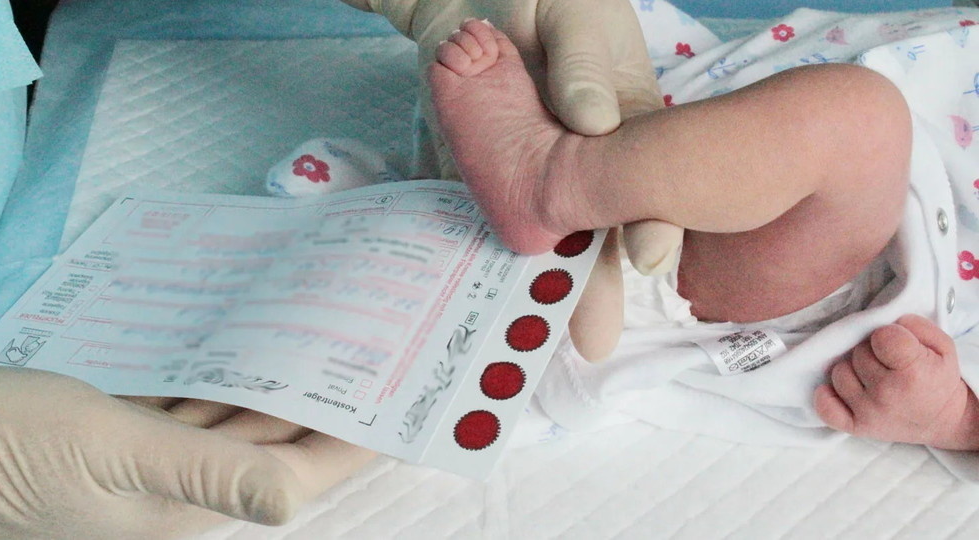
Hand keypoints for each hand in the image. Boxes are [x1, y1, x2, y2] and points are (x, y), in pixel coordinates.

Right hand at [0, 367, 373, 538]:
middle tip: (368, 353)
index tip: (397, 399)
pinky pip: (193, 409)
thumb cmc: (7, 446)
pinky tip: (245, 347)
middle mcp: (177, 491)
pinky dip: (222, 380)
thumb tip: (291, 500)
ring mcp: (148, 465)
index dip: (349, 440)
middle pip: (272, 449)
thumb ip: (204, 471)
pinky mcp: (122, 437)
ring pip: (234, 425)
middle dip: (321, 406)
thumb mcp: (108, 450)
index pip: (294, 476)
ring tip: (324, 340)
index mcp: (186, 508)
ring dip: (276, 388)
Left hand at [343, 0, 671, 358]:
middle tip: (592, 341)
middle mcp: (586, 166)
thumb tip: (595, 123)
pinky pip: (481, 218)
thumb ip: (586, 67)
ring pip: (540, 240)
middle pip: (596, 232)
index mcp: (628, 131)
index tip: (649, 255)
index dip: (653, 223)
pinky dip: (474, 256)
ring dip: (536, 287)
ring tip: (531, 333)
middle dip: (595, 289)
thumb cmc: (549, 0)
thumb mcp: (577, 17)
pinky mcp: (480, 175)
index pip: (650, 188)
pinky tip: (472, 295)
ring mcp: (531, 176)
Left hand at [814, 314, 978, 449]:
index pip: (881, 338)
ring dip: (852, 370)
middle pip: (858, 354)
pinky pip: (826, 408)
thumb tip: (886, 322)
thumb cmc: (938, 378)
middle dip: (870, 352)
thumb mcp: (943, 347)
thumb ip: (916, 326)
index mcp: (913, 372)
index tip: (895, 342)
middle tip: (885, 361)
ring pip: (839, 373)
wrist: (944, 420)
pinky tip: (843, 390)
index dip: (886, 335)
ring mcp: (869, 412)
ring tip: (870, 376)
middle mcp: (887, 394)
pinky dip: (827, 397)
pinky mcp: (856, 427)